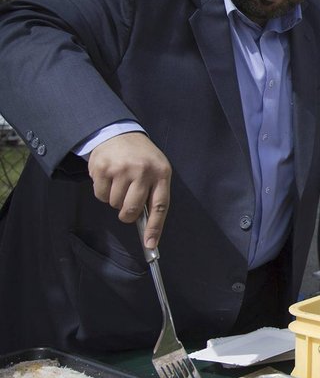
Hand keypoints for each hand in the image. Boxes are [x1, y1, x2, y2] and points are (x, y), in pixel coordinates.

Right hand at [88, 132, 170, 249]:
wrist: (120, 132)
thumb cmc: (142, 157)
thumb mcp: (156, 170)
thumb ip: (153, 193)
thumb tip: (146, 225)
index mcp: (161, 173)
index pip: (160, 206)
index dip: (154, 228)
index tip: (150, 245)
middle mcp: (142, 170)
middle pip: (131, 210)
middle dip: (127, 214)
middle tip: (126, 206)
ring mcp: (121, 169)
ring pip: (114, 204)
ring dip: (115, 199)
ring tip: (120, 182)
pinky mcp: (102, 168)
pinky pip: (100, 195)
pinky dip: (103, 192)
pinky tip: (109, 177)